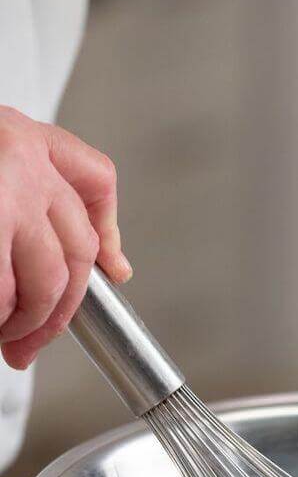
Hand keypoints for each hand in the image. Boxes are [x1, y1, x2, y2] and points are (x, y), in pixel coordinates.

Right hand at [0, 108, 130, 370]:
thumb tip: (107, 264)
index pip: (94, 177)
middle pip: (78, 247)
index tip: (109, 271)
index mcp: (15, 135)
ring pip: (46, 281)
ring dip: (25, 323)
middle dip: (59, 308)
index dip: (105, 233)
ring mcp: (0, 195)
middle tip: (28, 341)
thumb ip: (28, 199)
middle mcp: (16, 159)